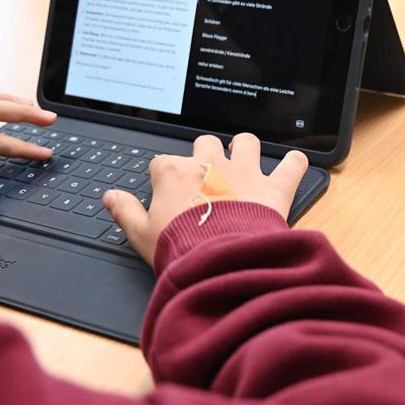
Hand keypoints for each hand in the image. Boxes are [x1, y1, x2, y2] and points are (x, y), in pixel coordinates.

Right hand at [103, 133, 306, 265]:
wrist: (218, 261)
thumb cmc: (179, 249)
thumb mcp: (140, 234)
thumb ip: (125, 211)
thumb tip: (110, 197)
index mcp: (174, 173)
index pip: (163, 164)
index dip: (164, 179)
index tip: (168, 196)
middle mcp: (209, 164)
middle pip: (205, 143)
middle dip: (206, 154)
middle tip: (207, 177)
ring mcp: (243, 173)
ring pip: (246, 142)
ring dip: (246, 149)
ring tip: (245, 162)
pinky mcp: (273, 188)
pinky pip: (291, 165)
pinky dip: (294, 164)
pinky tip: (294, 165)